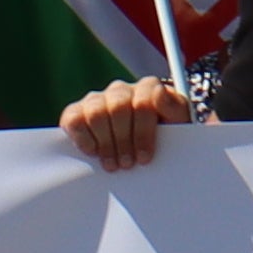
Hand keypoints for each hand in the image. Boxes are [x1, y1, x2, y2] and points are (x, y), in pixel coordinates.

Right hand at [58, 77, 195, 171]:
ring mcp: (97, 99)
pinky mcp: (77, 111)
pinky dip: (83, 138)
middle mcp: (121, 90)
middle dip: (123, 140)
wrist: (150, 148)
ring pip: (96, 112)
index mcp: (147, 88)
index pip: (143, 103)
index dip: (143, 133)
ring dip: (105, 143)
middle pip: (119, 107)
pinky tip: (94, 152)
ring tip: (112, 164)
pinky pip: (74, 120)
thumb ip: (174, 108)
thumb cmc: (164, 137)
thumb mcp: (178, 125)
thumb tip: (159, 93)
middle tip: (127, 164)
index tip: (144, 158)